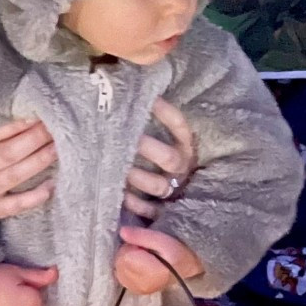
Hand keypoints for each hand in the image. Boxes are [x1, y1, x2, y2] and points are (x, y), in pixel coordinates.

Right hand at [0, 118, 56, 221]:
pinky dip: (34, 195)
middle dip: (32, 139)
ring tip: (56, 150)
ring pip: (14, 175)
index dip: (18, 127)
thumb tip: (32, 119)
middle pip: (6, 154)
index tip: (39, 118)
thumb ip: (6, 138)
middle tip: (53, 130)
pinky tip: (51, 185)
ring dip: (37, 161)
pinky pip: (17, 204)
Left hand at [113, 224, 205, 295]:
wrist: (185, 268)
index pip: (125, 257)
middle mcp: (143, 285)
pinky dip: (125, 268)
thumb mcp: (163, 239)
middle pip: (120, 262)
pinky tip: (136, 264)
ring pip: (118, 268)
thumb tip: (122, 232)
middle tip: (143, 249)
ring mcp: (137, 290)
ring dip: (126, 259)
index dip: (132, 245)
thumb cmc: (176, 252)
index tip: (143, 245)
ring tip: (141, 257)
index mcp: (152, 273)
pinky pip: (119, 275)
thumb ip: (142, 235)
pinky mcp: (134, 290)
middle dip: (128, 252)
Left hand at [122, 97, 197, 219]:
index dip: (165, 113)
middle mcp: (181, 167)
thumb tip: (127, 94)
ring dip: (138, 177)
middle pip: (169, 158)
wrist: (179, 192)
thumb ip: (150, 122)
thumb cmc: (159, 156)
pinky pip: (150, 211)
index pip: (179, 126)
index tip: (149, 100)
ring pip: (158, 185)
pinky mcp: (163, 210)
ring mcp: (173, 190)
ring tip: (119, 169)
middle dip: (147, 148)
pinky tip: (121, 195)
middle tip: (125, 138)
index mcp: (185, 146)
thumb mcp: (165, 137)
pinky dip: (135, 204)